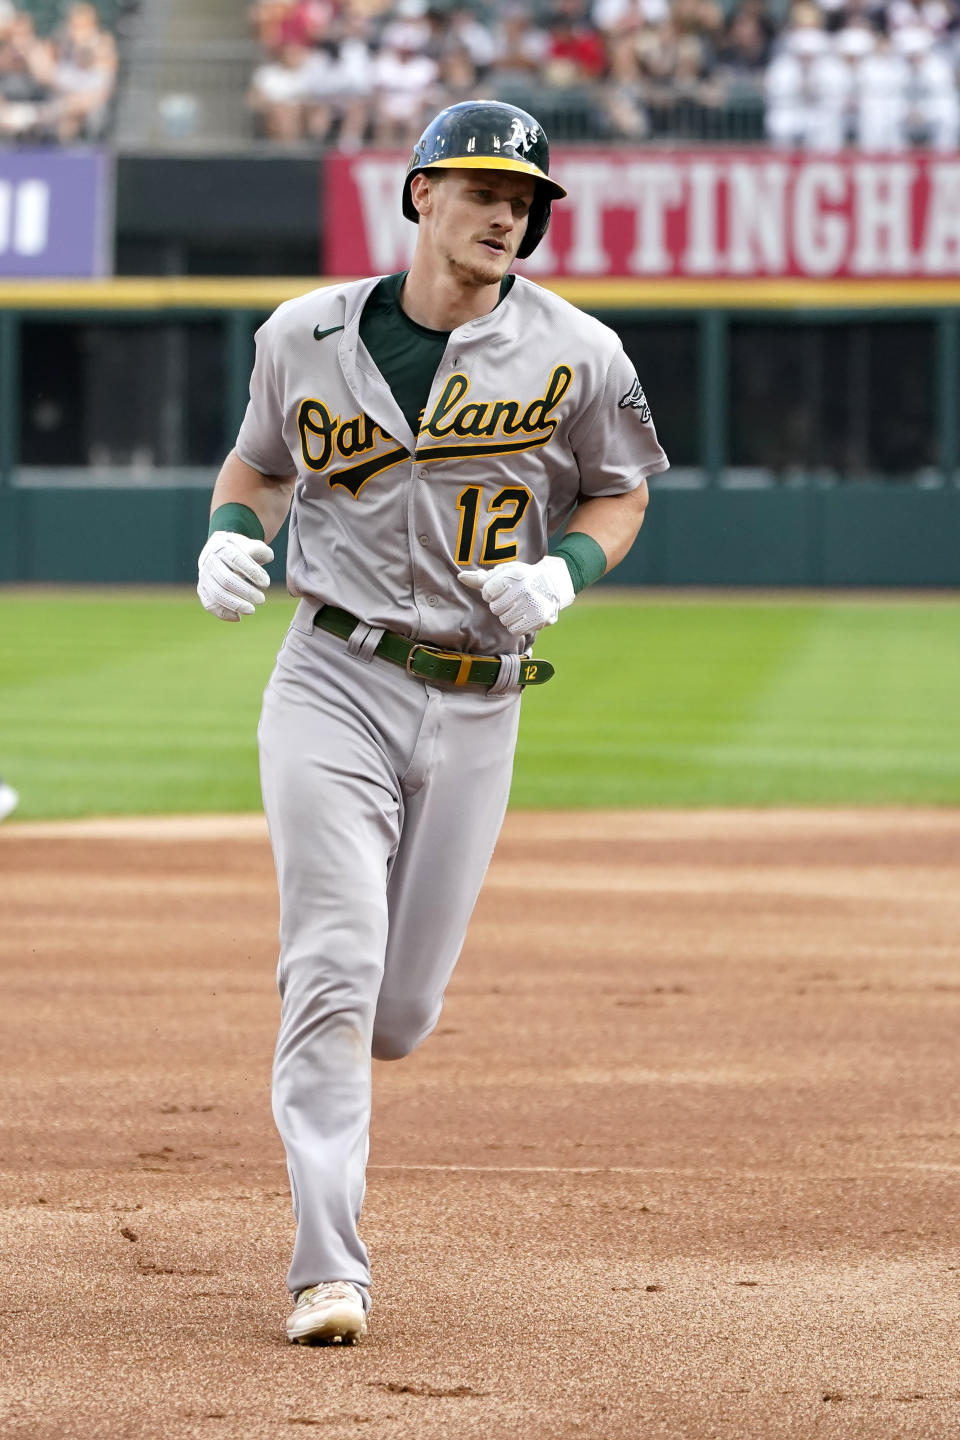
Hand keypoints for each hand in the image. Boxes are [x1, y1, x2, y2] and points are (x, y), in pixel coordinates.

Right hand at [197, 531, 273, 621]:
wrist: (218, 551)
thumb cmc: (240, 550)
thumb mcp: (250, 544)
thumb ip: (260, 550)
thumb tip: (268, 557)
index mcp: (222, 547)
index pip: (236, 560)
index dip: (251, 572)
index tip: (266, 583)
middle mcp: (209, 561)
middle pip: (226, 579)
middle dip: (246, 592)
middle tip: (262, 600)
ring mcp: (204, 576)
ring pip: (217, 594)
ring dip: (235, 604)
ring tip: (251, 611)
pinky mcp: (202, 590)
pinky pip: (209, 604)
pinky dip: (223, 613)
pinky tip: (238, 618)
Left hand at [458, 556, 574, 635]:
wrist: (554, 584)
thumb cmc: (523, 578)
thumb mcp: (505, 573)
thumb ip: (482, 578)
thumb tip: (461, 577)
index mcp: (515, 574)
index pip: (488, 592)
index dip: (490, 594)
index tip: (500, 590)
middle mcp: (526, 588)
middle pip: (495, 608)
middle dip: (500, 605)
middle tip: (511, 599)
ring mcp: (534, 604)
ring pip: (504, 620)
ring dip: (508, 616)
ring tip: (519, 607)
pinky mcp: (540, 618)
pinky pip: (515, 630)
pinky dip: (516, 625)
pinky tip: (524, 616)